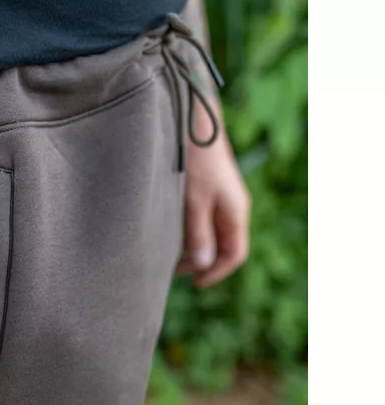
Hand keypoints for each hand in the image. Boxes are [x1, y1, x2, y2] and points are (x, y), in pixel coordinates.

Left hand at [177, 102, 250, 287]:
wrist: (195, 120)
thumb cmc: (194, 160)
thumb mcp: (193, 202)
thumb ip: (198, 234)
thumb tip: (204, 265)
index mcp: (236, 212)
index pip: (234, 255)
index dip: (216, 273)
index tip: (195, 284)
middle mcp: (233, 206)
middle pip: (224, 245)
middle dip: (202, 261)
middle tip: (173, 270)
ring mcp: (223, 195)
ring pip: (213, 231)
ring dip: (194, 245)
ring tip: (169, 252)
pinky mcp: (211, 186)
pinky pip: (205, 216)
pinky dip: (191, 229)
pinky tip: (171, 228)